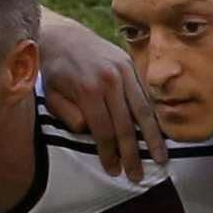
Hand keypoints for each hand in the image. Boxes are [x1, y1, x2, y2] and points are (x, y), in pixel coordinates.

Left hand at [32, 12, 163, 180]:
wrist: (63, 36)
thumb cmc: (54, 72)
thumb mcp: (51, 95)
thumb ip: (68, 115)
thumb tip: (89, 131)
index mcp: (88, 90)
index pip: (103, 131)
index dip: (110, 153)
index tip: (114, 171)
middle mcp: (110, 80)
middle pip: (126, 125)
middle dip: (132, 153)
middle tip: (137, 176)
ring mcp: (124, 71)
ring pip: (143, 110)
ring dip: (153, 138)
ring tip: (160, 158)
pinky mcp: (131, 66)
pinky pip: (146, 95)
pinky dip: (154, 115)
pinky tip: (161, 132)